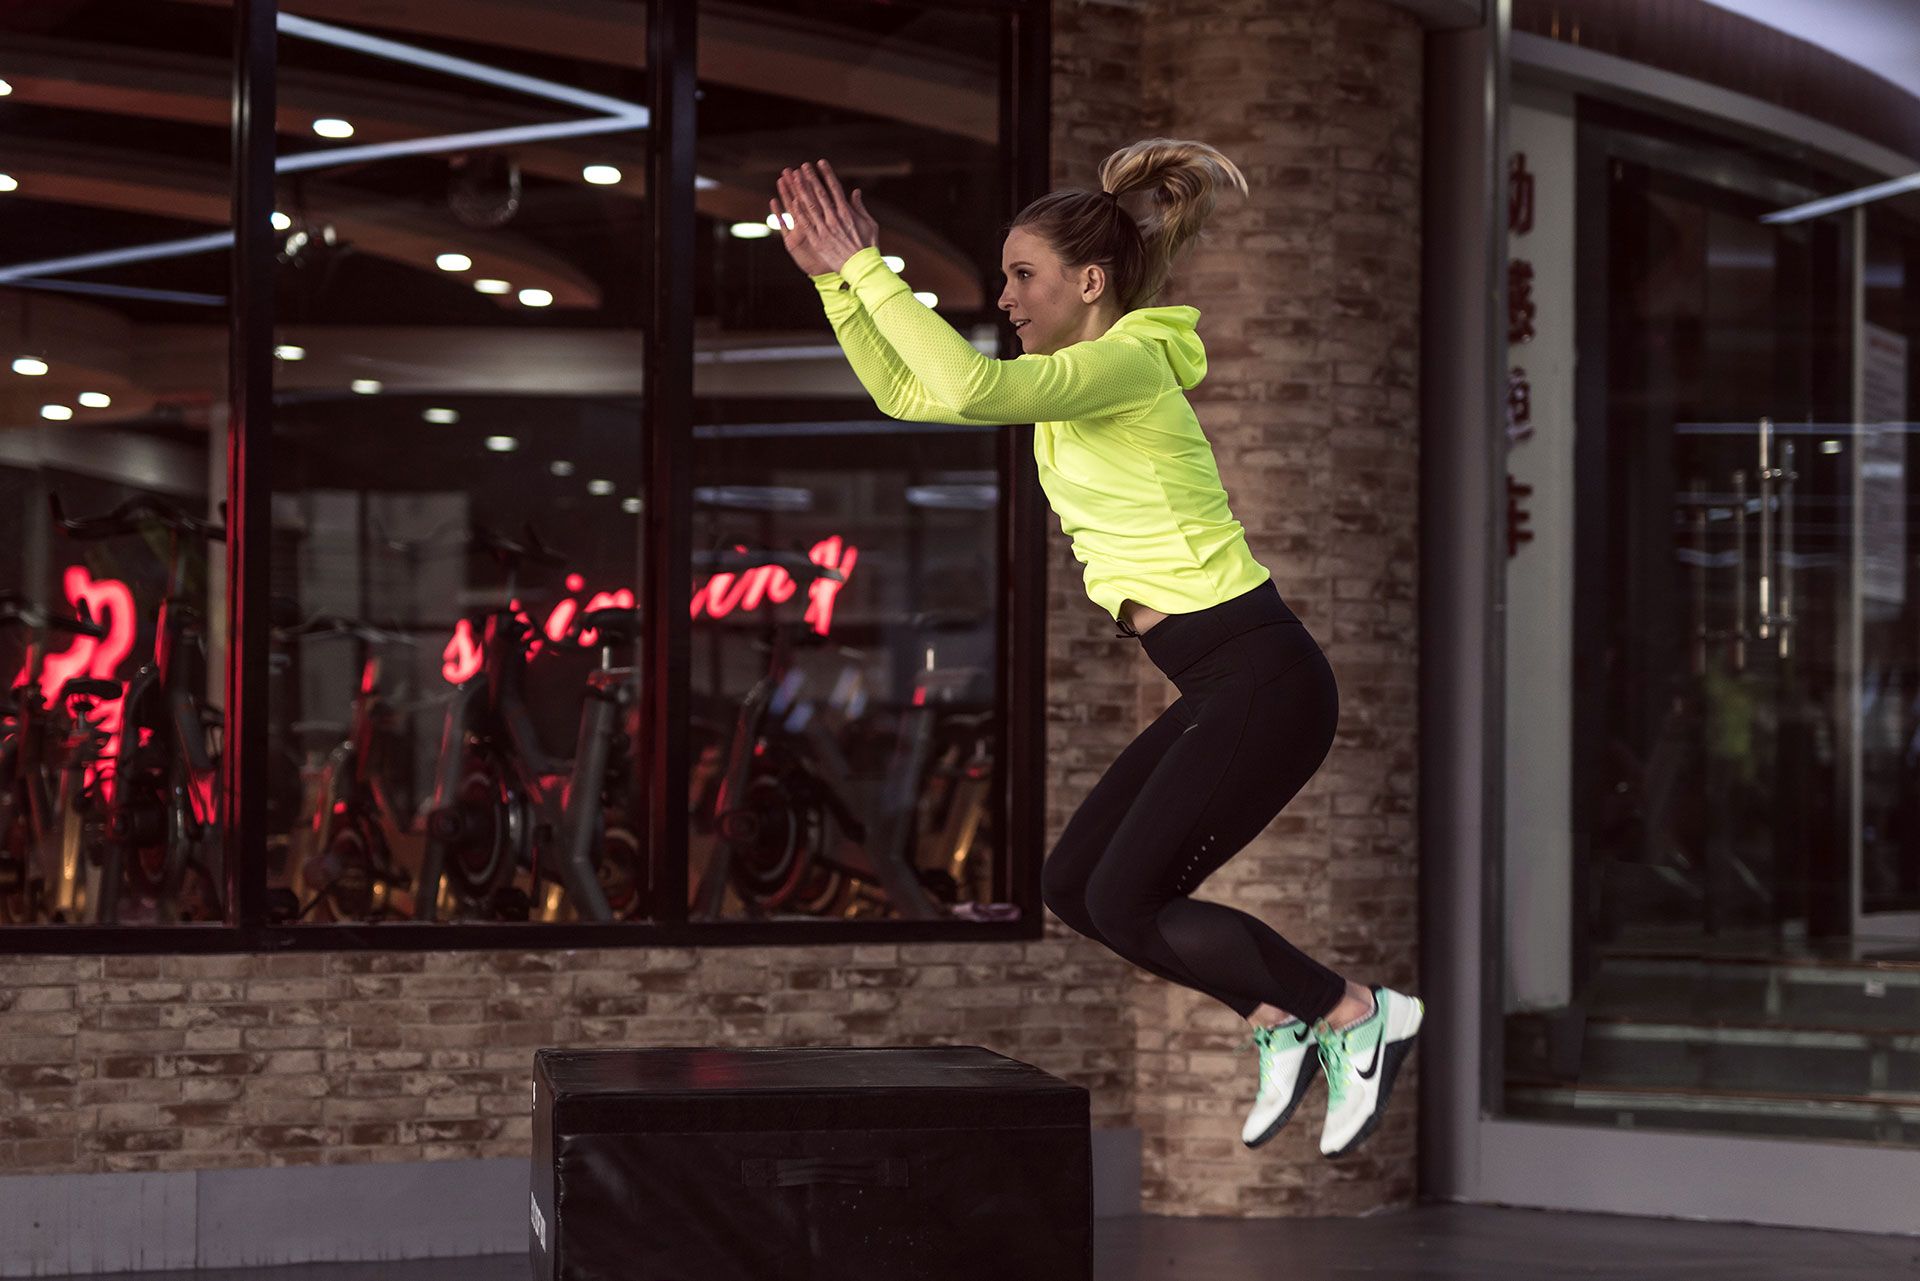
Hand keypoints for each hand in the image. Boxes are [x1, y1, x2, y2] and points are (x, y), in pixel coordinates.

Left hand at [772, 160, 877, 276]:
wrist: (861, 267)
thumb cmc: (868, 246)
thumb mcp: (869, 224)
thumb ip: (860, 207)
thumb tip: (855, 192)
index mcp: (847, 212)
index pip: (834, 188)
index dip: (827, 174)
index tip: (820, 163)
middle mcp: (834, 218)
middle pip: (820, 193)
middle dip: (811, 178)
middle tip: (803, 166)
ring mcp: (825, 229)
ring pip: (810, 206)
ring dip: (801, 191)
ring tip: (794, 179)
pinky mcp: (818, 240)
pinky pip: (806, 224)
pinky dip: (799, 212)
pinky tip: (792, 201)